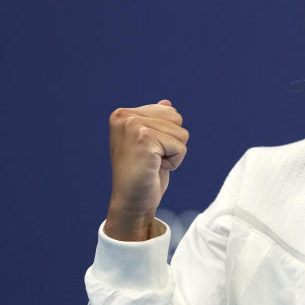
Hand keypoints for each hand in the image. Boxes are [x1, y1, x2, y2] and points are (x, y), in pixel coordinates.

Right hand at [104, 100, 188, 240]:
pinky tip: (155, 169)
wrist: (132, 202)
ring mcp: (133, 126)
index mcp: (123, 114)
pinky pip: (180, 147)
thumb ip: (156, 122)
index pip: (170, 112)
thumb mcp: (151, 144)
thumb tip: (167, 103)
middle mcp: (125, 116)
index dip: (167, 135)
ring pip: (181, 133)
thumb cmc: (143, 174)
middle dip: (172, 142)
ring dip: (173, 153)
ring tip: (153, 164)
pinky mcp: (144, 139)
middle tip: (151, 159)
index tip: (148, 151)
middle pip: (177, 119)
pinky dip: (175, 162)